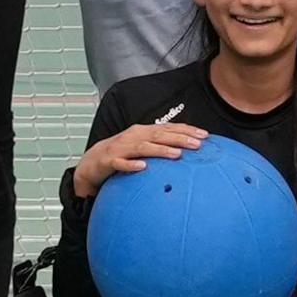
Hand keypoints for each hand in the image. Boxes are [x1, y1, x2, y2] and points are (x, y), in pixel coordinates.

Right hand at [73, 120, 206, 197]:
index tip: (205, 136)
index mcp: (143, 132)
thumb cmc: (120, 155)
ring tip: (176, 154)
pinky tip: (143, 167)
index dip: (186, 131)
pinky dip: (131, 165)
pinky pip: (120, 163)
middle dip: (179, 139)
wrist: (91, 164)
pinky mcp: (109, 161)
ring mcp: (121, 148)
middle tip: (198, 145)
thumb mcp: (141, 148)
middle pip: (159, 135)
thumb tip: (186, 154)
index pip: (168, 128)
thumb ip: (161, 148)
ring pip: (143, 147)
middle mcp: (133, 136)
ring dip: (160, 150)